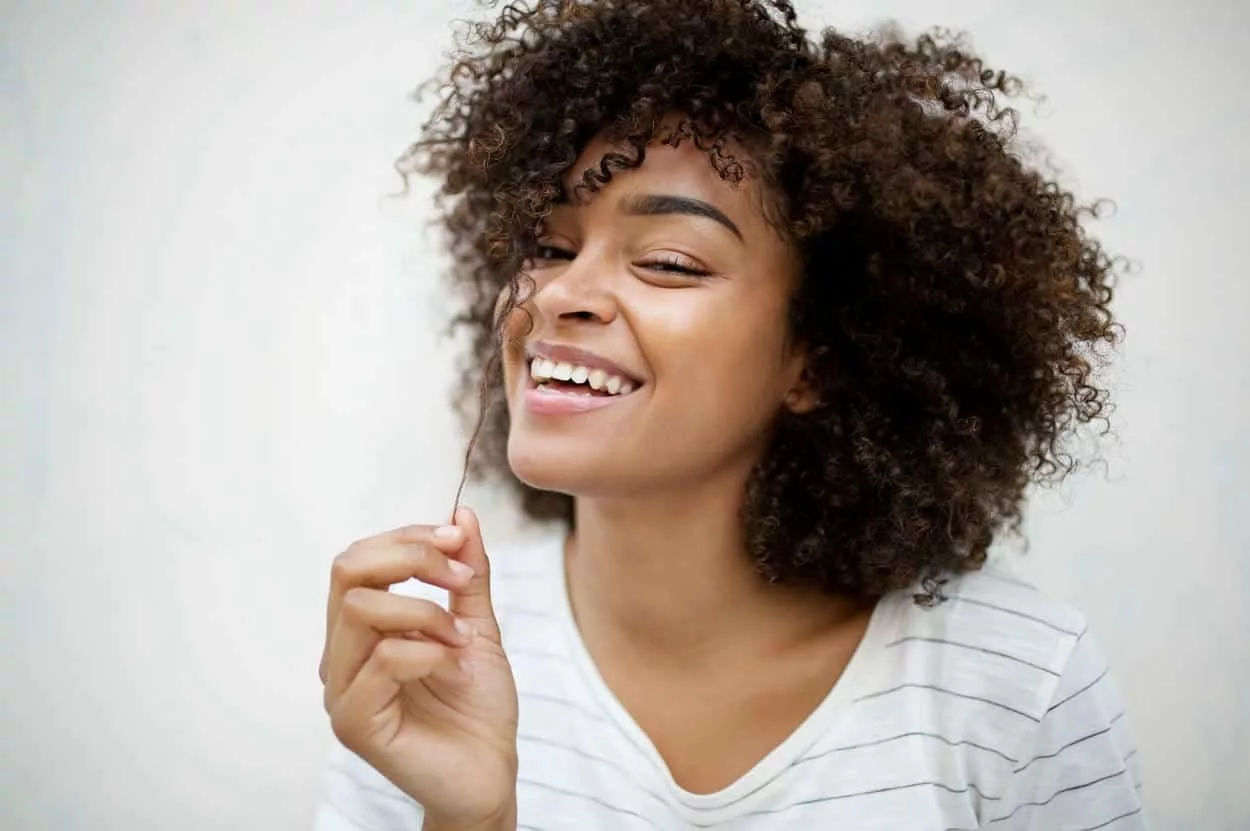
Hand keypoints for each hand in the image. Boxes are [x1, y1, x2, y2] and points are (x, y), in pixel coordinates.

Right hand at [320, 507, 518, 825]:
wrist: (490, 773)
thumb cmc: (477, 707)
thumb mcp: (478, 626)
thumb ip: (467, 575)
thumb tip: (461, 515)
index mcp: (360, 630)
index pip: (358, 558)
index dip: (407, 537)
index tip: (458, 538)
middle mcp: (340, 655)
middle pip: (347, 570)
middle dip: (411, 558)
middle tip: (460, 577)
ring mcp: (341, 690)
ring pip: (361, 610)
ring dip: (426, 611)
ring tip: (463, 638)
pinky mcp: (354, 723)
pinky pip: (383, 661)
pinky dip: (430, 651)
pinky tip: (456, 667)